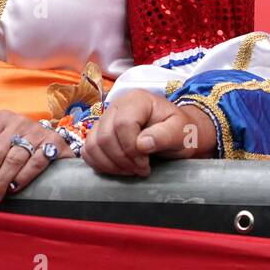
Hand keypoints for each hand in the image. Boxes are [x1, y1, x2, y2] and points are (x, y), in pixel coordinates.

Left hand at [0, 110, 70, 205]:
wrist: (55, 142)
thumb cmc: (20, 144)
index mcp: (2, 119)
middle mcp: (19, 122)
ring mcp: (37, 132)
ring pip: (13, 159)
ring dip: (0, 181)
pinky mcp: (54, 143)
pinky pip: (35, 162)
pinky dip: (23, 176)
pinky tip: (14, 188)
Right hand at [82, 89, 216, 176]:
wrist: (175, 135)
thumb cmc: (180, 131)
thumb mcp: (181, 132)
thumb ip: (164, 135)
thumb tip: (142, 144)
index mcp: (137, 100)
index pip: (123, 124)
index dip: (131, 148)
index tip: (146, 163)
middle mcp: (116, 106)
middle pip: (106, 136)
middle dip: (122, 160)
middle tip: (140, 169)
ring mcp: (105, 119)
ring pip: (93, 145)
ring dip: (111, 164)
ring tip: (131, 170)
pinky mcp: (99, 133)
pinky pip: (88, 151)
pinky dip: (100, 164)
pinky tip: (118, 168)